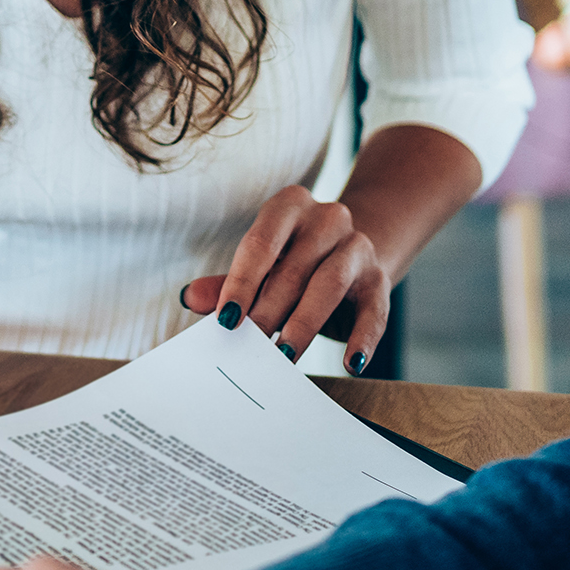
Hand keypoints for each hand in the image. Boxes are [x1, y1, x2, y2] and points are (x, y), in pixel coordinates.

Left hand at [180, 185, 390, 371]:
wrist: (353, 252)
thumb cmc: (295, 261)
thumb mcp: (262, 265)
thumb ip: (230, 282)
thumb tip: (190, 298)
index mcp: (289, 206)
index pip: (260, 243)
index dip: (241, 283)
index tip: (226, 320)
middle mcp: (327, 218)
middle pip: (293, 268)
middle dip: (269, 311)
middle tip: (250, 348)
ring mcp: (357, 247)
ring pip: (330, 284)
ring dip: (304, 324)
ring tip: (284, 356)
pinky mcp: (379, 280)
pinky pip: (374, 310)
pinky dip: (363, 338)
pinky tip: (351, 363)